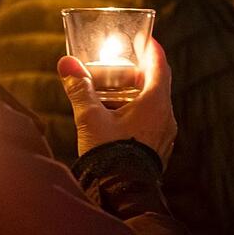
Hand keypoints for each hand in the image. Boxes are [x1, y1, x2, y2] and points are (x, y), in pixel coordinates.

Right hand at [58, 38, 176, 167]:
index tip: (145, 40)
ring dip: (137, 96)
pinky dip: (138, 114)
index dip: (152, 50)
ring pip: (154, 106)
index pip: (160, 66)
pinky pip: (151, 124)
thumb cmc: (109, 154)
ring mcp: (164, 136)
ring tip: (115, 93)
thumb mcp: (90, 118)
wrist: (121, 195)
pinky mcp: (158, 150)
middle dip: (139, 73)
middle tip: (123, 65)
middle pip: (157, 85)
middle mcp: (166, 117)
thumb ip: (79, 89)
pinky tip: (118, 120)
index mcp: (155, 103)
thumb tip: (67, 63)